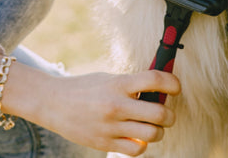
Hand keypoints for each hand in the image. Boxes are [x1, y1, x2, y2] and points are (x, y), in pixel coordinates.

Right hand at [0, 54, 179, 155]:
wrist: (52, 103)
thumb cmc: (83, 88)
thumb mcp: (107, 78)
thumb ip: (131, 84)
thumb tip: (160, 89)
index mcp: (118, 83)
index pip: (155, 80)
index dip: (173, 83)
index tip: (175, 87)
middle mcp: (116, 105)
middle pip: (160, 113)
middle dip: (169, 115)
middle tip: (165, 113)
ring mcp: (111, 126)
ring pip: (153, 135)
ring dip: (158, 131)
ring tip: (150, 126)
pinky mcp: (105, 143)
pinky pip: (136, 150)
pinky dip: (141, 145)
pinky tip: (136, 137)